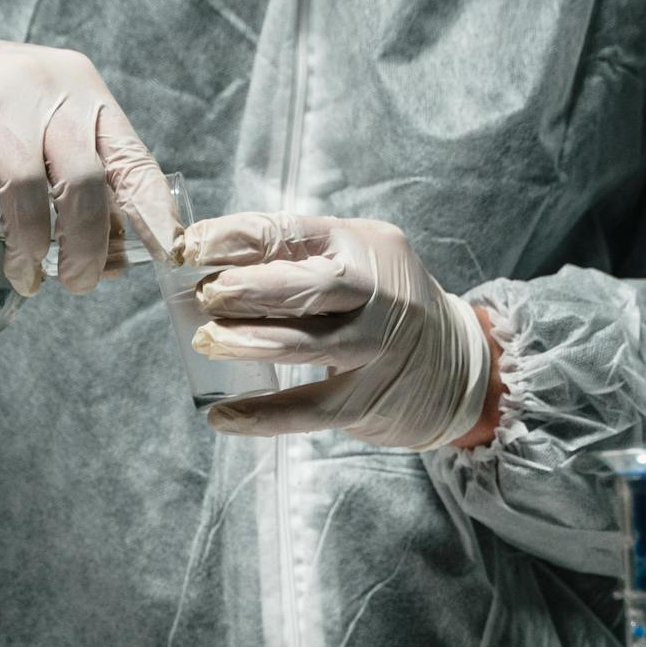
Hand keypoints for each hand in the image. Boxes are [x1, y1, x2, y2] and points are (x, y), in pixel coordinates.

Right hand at [0, 22, 181, 294]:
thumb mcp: (43, 135)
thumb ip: (79, 186)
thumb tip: (115, 261)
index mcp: (85, 93)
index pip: (132, 159)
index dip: (151, 212)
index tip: (164, 254)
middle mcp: (48, 87)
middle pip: (84, 179)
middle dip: (86, 245)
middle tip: (78, 283)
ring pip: (28, 180)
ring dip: (30, 240)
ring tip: (26, 274)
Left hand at [184, 213, 499, 449]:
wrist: (458, 363)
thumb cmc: (384, 303)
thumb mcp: (356, 258)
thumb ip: (296, 256)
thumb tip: (210, 264)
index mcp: (361, 243)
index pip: (291, 231)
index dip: (233, 239)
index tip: (188, 246)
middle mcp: (377, 292)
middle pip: (309, 286)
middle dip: (248, 289)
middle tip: (205, 296)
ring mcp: (377, 347)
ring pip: (309, 345)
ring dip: (250, 343)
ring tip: (205, 341)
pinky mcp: (370, 398)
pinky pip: (310, 408)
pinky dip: (263, 415)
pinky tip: (222, 415)